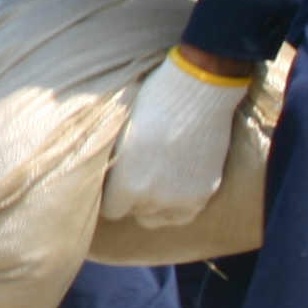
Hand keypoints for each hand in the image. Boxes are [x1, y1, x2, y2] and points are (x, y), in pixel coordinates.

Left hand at [100, 49, 253, 227]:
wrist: (197, 90)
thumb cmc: (150, 102)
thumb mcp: (118, 134)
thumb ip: (111, 165)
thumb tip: (102, 179)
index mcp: (126, 185)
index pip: (111, 210)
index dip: (110, 195)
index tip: (113, 181)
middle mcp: (154, 199)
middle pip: (135, 212)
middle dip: (133, 197)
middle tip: (138, 172)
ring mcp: (182, 198)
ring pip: (159, 217)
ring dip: (155, 203)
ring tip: (156, 178)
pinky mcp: (204, 192)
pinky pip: (183, 214)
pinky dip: (178, 205)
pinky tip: (175, 185)